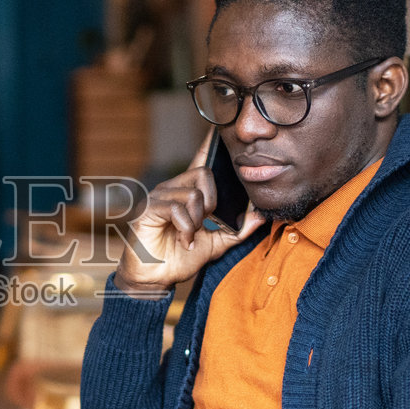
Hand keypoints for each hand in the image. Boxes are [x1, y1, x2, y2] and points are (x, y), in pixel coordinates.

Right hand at [114, 133, 265, 295]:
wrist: (155, 279)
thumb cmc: (179, 258)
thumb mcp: (215, 244)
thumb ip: (237, 230)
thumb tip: (261, 216)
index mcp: (187, 193)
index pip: (200, 162)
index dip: (208, 144)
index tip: (218, 128)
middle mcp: (171, 189)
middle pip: (203, 174)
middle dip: (211, 202)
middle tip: (203, 224)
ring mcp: (158, 197)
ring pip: (193, 194)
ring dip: (196, 222)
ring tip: (188, 237)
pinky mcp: (148, 209)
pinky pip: (178, 209)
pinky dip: (186, 229)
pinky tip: (182, 241)